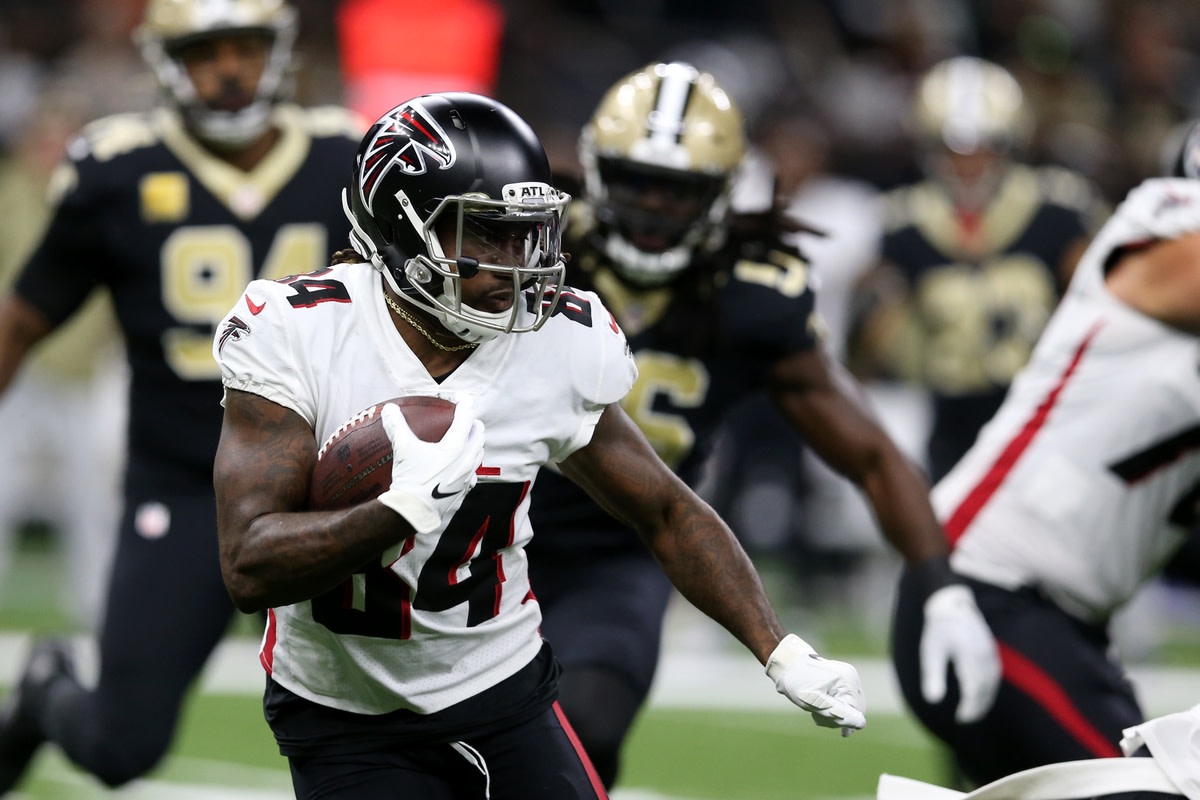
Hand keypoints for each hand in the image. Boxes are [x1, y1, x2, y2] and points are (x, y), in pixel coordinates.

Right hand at [377, 397, 484, 534]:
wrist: (413, 512)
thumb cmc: (410, 480)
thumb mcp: (403, 449)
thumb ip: (396, 426)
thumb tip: (389, 409)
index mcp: (456, 446)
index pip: (467, 416)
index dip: (464, 402)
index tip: (460, 396)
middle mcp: (467, 459)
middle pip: (478, 433)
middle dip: (472, 422)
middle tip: (462, 417)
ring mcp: (467, 475)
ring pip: (479, 452)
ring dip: (473, 442)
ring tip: (463, 438)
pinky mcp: (464, 488)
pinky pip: (473, 471)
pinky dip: (469, 462)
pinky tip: (459, 464)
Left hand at [766, 634, 865, 734]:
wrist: (787, 664)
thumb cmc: (798, 683)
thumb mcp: (815, 702)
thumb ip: (838, 714)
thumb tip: (861, 724)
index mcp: (846, 680)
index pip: (856, 712)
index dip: (842, 721)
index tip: (824, 722)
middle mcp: (851, 676)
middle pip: (854, 709)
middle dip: (836, 717)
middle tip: (816, 716)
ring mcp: (848, 675)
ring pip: (849, 705)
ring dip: (833, 712)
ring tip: (815, 711)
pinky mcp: (842, 677)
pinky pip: (845, 698)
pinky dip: (833, 704)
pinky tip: (820, 705)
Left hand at [920, 583, 1000, 722]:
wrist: (952, 603)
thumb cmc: (939, 629)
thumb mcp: (931, 652)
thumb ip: (932, 675)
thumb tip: (932, 701)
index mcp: (970, 657)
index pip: (974, 688)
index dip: (969, 706)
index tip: (960, 718)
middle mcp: (984, 656)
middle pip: (985, 688)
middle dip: (977, 706)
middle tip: (965, 719)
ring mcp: (990, 652)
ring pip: (992, 682)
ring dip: (984, 699)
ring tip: (972, 711)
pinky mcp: (991, 650)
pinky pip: (994, 674)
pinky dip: (988, 687)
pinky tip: (979, 693)